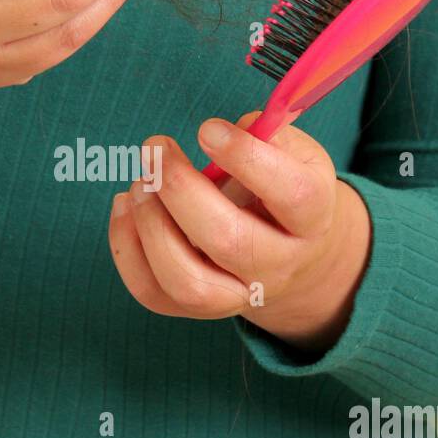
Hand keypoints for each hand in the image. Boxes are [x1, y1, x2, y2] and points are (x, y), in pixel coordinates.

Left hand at [108, 113, 371, 353]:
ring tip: (140, 182)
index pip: (291, 195)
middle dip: (181, 189)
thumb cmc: (283, 191)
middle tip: (156, 148)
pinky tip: (126, 205)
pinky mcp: (195, 308)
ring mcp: (235, 294)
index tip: (207, 129)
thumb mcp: (297, 156)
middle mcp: (277, 266)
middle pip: (229, 242)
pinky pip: (151, 292)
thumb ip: (269, 135)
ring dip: (151, 225)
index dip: (246, 157)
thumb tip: (227, 130)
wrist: (292, 256)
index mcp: (311, 219)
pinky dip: (126, 247)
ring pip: (187, 282)